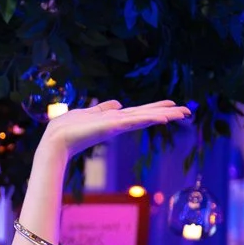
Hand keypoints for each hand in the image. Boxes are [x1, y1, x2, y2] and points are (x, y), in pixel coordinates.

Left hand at [39, 98, 190, 159]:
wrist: (55, 140)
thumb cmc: (68, 128)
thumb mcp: (90, 113)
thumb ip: (104, 109)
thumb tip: (117, 104)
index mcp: (114, 120)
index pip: (140, 112)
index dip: (156, 109)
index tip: (173, 106)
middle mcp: (118, 123)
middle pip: (147, 116)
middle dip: (167, 113)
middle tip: (188, 111)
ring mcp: (116, 126)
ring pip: (145, 118)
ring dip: (163, 115)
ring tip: (182, 113)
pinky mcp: (111, 127)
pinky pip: (133, 122)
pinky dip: (148, 119)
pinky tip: (162, 118)